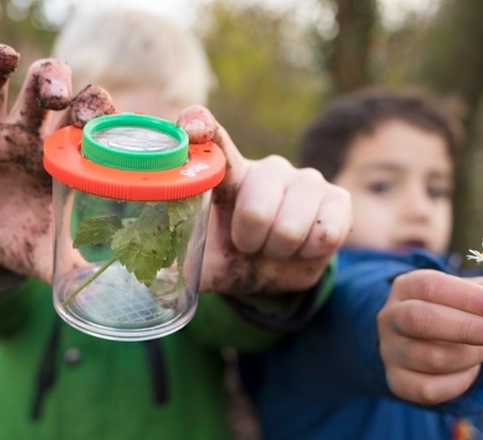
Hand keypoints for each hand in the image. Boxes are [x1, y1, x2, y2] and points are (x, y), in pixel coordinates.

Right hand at [0, 44, 114, 283]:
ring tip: (4, 58)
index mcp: (61, 151)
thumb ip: (66, 260)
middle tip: (55, 95)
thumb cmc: (21, 235)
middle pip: (44, 83)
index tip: (93, 117)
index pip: (85, 112)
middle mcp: (28, 132)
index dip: (93, 105)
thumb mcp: (42, 246)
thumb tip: (95, 289)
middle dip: (52, 79)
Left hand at [177, 106, 351, 294]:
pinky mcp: (337, 198)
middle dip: (250, 241)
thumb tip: (144, 271)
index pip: (214, 141)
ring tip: (275, 247)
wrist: (276, 273)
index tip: (192, 124)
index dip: (203, 128)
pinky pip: (325, 233)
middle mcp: (267, 169)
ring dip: (279, 250)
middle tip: (248, 244)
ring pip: (290, 227)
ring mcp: (306, 179)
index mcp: (228, 174)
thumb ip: (177, 256)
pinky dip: (309, 254)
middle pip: (256, 208)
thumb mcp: (203, 258)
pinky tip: (303, 247)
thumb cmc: (233, 256)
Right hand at [378, 270, 482, 404]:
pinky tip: (469, 369)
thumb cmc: (447, 311)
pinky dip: (460, 381)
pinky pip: (431, 389)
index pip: (430, 286)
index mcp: (405, 288)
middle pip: (421, 319)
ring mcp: (390, 351)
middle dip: (467, 328)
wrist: (413, 342)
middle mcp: (390, 317)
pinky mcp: (397, 381)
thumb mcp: (463, 293)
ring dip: (470, 355)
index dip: (467, 297)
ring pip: (431, 358)